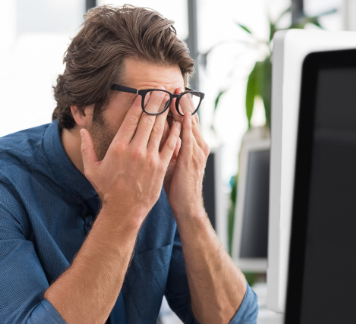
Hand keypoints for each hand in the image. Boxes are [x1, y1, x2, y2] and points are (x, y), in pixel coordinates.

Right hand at [80, 90, 181, 225]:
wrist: (124, 210)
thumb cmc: (107, 190)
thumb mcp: (92, 169)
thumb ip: (86, 148)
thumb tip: (83, 131)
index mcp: (118, 147)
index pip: (131, 119)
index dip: (139, 104)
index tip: (144, 94)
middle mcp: (135, 149)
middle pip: (148, 120)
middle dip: (155, 103)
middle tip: (161, 90)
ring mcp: (149, 158)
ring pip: (160, 129)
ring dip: (166, 113)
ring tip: (170, 100)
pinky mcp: (160, 167)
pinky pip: (170, 145)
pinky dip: (175, 133)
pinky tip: (178, 123)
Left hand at [164, 88, 209, 219]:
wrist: (187, 206)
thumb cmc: (178, 186)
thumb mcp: (173, 162)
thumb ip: (169, 147)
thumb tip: (158, 134)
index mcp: (193, 145)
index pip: (186, 120)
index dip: (179, 106)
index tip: (171, 92)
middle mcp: (197, 145)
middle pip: (189, 118)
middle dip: (182, 101)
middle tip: (174, 85)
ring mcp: (196, 151)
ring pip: (189, 124)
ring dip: (183, 108)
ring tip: (177, 92)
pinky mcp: (191, 159)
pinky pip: (187, 137)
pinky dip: (184, 124)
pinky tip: (180, 113)